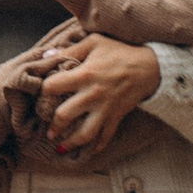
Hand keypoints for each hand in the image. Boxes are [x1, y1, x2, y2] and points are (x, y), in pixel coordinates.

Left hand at [39, 34, 158, 156]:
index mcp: (84, 75)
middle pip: (64, 115)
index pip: (53, 86)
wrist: (150, 67)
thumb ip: (69, 50)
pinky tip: (90, 150)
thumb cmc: (120, 52)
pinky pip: (106, 136)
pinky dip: (98, 145)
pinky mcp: (116, 116)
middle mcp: (92, 95)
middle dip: (53, 125)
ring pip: (84, 133)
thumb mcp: (94, 43)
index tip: (42, 93)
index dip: (43, 89)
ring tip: (60, 146)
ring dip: (70, 142)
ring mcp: (105, 109)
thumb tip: (46, 55)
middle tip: (48, 129)